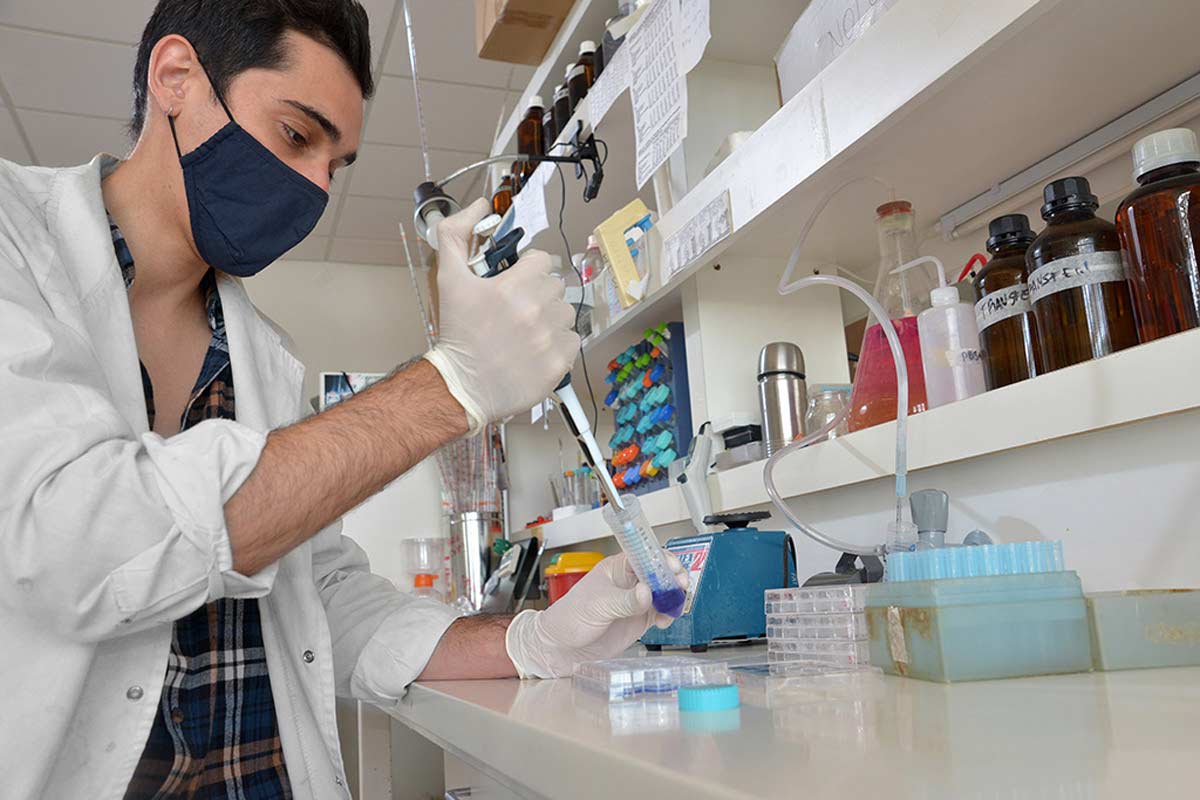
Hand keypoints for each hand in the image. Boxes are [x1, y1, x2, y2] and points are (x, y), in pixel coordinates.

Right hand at [423, 198, 579, 434]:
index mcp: (514, 287)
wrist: (461, 386)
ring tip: (527, 330)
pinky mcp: (560, 363)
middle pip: (556, 286)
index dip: (529, 269)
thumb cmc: (457, 334)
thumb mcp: (448, 279)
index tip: (516, 283)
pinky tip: (536, 349)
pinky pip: (573, 341)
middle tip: (519, 309)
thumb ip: (456, 235)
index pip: (542, 261)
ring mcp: (551, 338)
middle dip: (540, 293)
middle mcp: (537, 311)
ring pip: (566, 313)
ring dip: (551, 318)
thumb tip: (478, 206)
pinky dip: (558, 344)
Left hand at [504, 553, 688, 678]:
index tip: (672, 566)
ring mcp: (635, 602)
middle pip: (659, 574)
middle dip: (673, 577)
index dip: (661, 559)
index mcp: (617, 568)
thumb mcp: (598, 605)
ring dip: (673, 597)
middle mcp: (629, 582)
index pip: (644, 556)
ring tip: (676, 603)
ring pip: (663, 594)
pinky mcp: (639, 620)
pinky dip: (668, 616)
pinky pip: (660, 614)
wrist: (561, 647)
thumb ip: (626, 600)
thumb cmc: (569, 617)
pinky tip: (666, 620)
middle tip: (679, 585)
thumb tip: (648, 593)